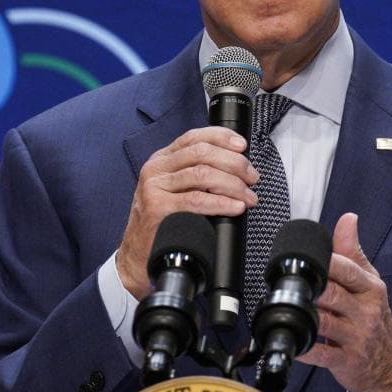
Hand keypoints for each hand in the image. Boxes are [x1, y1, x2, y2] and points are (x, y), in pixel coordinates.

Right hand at [114, 126, 257, 297]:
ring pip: (203, 174)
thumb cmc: (163, 222)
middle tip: (252, 178)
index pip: (194, 137)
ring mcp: (154, 187)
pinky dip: (221, 202)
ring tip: (248, 197)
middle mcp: (156, 169)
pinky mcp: (157, 208)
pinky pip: (197, 200)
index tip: (242, 146)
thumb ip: (196, 174)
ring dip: (233, 184)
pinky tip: (235, 207)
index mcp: (162, 159)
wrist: (139, 254)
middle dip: (234, 163)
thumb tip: (236, 168)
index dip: (222, 137)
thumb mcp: (175, 189)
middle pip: (202, 153)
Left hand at [298, 213, 391, 391]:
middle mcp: (366, 312)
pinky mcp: (347, 360)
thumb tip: (348, 219)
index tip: (304, 257)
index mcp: (370, 288)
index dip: (325, 262)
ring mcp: (357, 337)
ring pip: (325, 322)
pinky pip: (322, 353)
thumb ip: (353, 252)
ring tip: (285, 306)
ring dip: (303, 315)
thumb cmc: (374, 315)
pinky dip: (305, 347)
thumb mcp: (369, 282)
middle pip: (333, 294)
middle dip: (310, 288)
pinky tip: (294, 341)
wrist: (388, 361)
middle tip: (289, 282)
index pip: (347, 270)